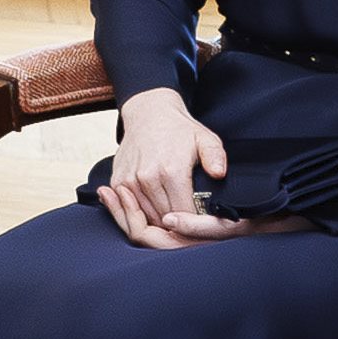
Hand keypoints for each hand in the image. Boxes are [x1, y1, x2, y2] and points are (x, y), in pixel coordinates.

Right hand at [102, 90, 250, 247]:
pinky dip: (144, 213)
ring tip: (174, 221)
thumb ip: (216, 157)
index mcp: (171, 170)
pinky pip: (132, 208)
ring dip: (160, 222)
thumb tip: (220, 174)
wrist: (148, 113)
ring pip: (147, 217)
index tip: (201, 223)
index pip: (184, 213)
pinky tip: (157, 210)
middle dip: (178, 225)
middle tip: (190, 225)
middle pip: (165, 218)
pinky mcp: (118, 181)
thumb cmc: (179, 129)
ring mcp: (130, 180)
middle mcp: (147, 177)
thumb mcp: (205, 138)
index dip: (194, 221)